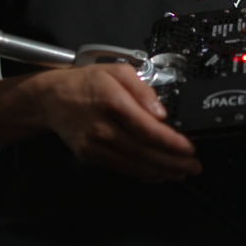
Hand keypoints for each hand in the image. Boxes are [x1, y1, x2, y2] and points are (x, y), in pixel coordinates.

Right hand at [27, 64, 201, 182]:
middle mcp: (103, 127)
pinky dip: (143, 174)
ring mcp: (95, 145)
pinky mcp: (90, 156)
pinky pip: (121, 168)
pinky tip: (158, 174)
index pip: (148, 129)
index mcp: (113, 102)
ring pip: (135, 164)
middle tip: (194, 166)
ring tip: (182, 172)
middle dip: (173, 162)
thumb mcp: (117, 71)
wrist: (51, 99)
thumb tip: (160, 111)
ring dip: (162, 171)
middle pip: (145, 151)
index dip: (172, 143)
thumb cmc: (87, 83)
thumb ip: (142, 88)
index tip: (189, 148)